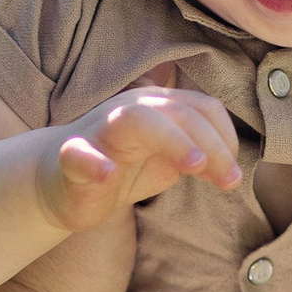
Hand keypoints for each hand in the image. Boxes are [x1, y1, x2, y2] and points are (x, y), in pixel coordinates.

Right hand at [35, 65, 240, 231]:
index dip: (225, 138)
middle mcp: (129, 111)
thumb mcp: (166, 159)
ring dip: (170, 139)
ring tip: (194, 164)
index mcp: (156, 108)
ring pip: (136, 120)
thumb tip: (232, 168)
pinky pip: (78, 154)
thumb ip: (197, 155)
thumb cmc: (118, 166)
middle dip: (211, 144)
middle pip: (178, 111)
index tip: (232, 174)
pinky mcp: (72, 159)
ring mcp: (99, 132)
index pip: (202, 107)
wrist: (59, 184)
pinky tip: (108, 175)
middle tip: (230, 180)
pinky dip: (93, 162)